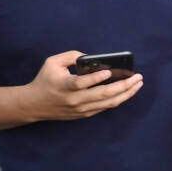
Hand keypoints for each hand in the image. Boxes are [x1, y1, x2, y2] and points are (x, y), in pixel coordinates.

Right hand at [26, 51, 143, 121]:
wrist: (34, 105)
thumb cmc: (45, 80)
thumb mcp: (52, 63)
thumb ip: (70, 56)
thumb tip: (90, 57)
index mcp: (64, 86)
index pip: (81, 84)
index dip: (95, 78)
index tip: (108, 71)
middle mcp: (74, 99)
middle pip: (102, 95)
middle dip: (123, 86)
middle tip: (137, 77)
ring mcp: (81, 109)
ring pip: (108, 103)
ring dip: (126, 93)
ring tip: (138, 83)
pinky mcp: (85, 114)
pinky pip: (106, 107)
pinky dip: (119, 99)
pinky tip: (128, 90)